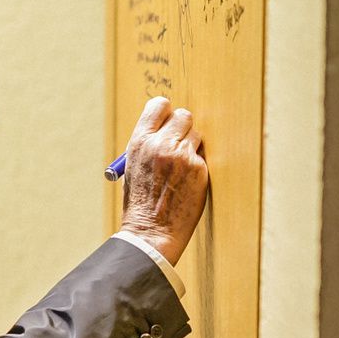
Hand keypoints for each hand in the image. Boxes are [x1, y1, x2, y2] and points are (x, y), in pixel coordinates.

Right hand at [120, 96, 208, 266]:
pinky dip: (198, 166)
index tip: (169, 121)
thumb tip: (168, 128)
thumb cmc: (141, 202)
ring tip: (181, 169)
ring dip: (192, 147)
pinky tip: (188, 182)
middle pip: (183, 115)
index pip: (159, 106)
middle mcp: (160, 143)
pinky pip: (203, 156)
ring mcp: (181, 155)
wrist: (151, 231)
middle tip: (180, 144)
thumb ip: (149, 144)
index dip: (167, 112)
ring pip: (196, 134)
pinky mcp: (198, 167)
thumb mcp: (135, 166)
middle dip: (183, 128)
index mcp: (139, 141)